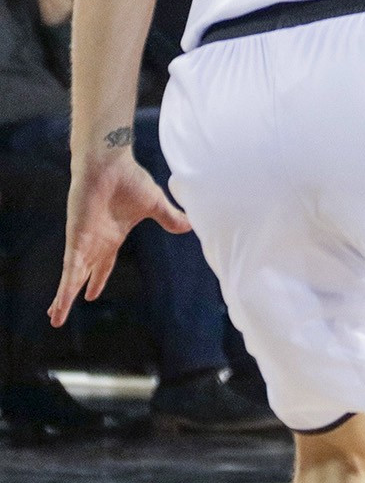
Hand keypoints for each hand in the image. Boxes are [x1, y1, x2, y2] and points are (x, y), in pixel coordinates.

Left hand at [50, 149, 190, 324]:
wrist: (109, 164)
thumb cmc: (130, 179)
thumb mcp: (155, 204)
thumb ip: (170, 217)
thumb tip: (191, 226)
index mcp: (111, 237)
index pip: (103, 264)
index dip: (97, 279)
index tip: (91, 295)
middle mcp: (95, 242)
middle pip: (82, 275)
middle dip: (71, 295)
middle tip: (59, 316)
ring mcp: (84, 241)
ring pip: (72, 276)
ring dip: (64, 297)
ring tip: (55, 318)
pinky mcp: (77, 238)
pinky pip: (71, 267)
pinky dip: (67, 284)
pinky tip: (62, 299)